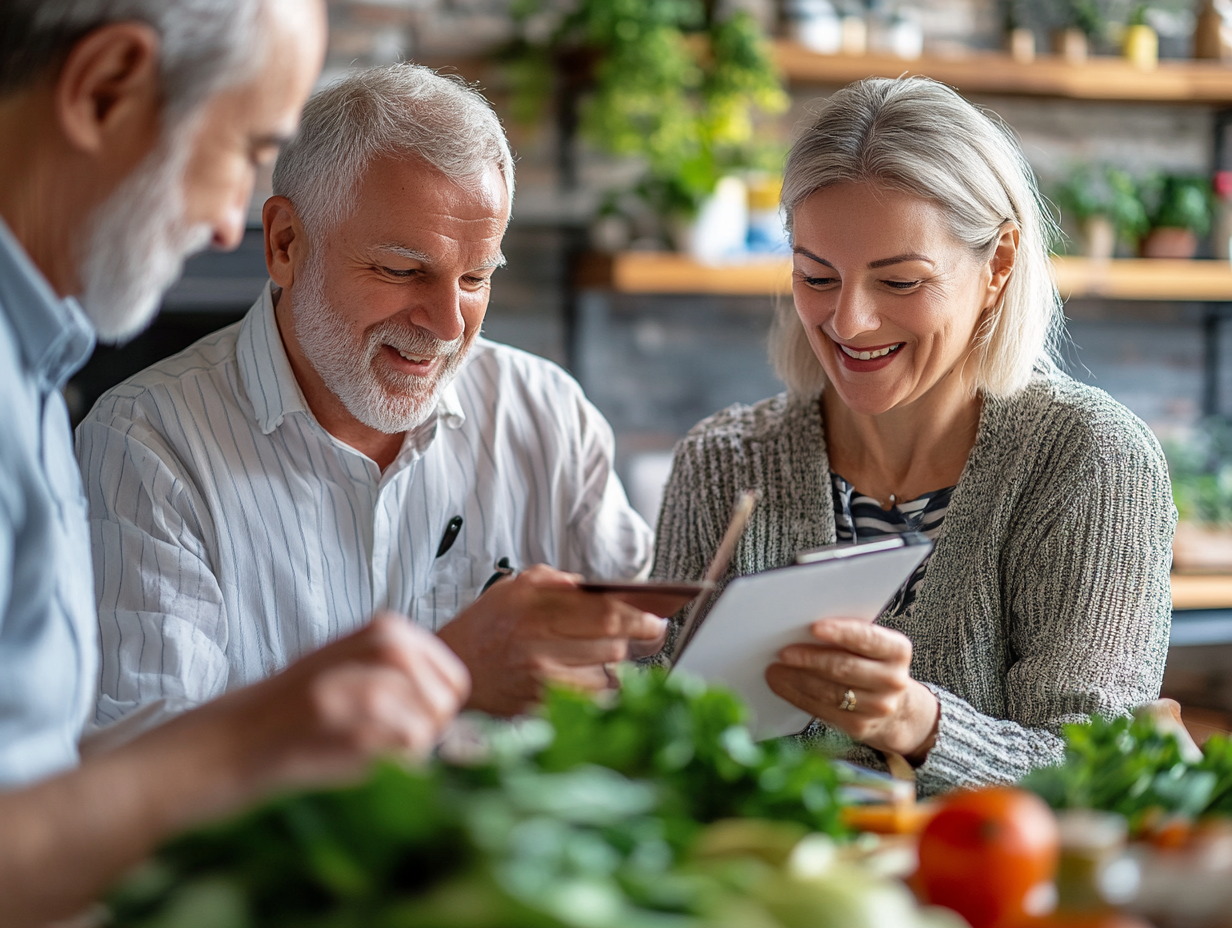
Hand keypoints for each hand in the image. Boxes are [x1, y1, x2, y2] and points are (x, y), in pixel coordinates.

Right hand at [143, 613, 469, 814]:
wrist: (214, 748)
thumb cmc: (283, 718)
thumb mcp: (347, 673)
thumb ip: (402, 681)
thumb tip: (456, 714)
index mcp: (379, 630)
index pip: (452, 677)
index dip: (437, 713)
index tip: (408, 727)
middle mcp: (370, 650)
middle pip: (444, 703)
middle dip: (426, 736)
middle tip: (378, 747)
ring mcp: (352, 687)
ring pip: (422, 731)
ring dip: (401, 758)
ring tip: (355, 757)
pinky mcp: (335, 729)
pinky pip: (393, 759)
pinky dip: (378, 775)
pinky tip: (342, 770)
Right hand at [437, 564, 666, 715]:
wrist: (452, 667)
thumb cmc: (486, 626)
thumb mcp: (513, 588)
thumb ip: (556, 582)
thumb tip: (604, 589)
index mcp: (533, 603)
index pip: (605, 611)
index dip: (639, 616)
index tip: (656, 618)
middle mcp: (537, 639)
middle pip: (612, 644)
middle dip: (637, 639)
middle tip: (651, 633)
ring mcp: (538, 676)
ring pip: (606, 675)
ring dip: (617, 666)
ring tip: (613, 655)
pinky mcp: (538, 705)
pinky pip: (588, 700)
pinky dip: (600, 691)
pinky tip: (596, 680)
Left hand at [765, 617, 939, 762]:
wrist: (896, 709)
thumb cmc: (872, 666)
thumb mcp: (871, 647)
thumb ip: (847, 636)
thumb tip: (802, 630)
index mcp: (897, 650)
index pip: (867, 638)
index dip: (841, 632)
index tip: (814, 627)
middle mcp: (892, 680)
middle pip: (844, 667)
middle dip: (810, 659)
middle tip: (783, 652)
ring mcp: (878, 707)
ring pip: (830, 692)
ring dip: (797, 679)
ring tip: (776, 669)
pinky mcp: (860, 727)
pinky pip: (823, 710)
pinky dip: (798, 696)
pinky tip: (784, 686)